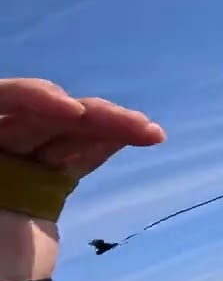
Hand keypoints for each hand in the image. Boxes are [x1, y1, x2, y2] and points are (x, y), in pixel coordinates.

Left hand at [0, 78, 164, 280]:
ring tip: (149, 130)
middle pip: (41, 115)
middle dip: (86, 113)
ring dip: (110, 126)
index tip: (68, 107)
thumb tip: (69, 126)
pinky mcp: (48, 185)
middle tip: (127, 119)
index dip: (30, 96)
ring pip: (67, 134)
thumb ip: (1, 156)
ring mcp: (22, 163)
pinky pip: (78, 157)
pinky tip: (138, 135)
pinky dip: (106, 144)